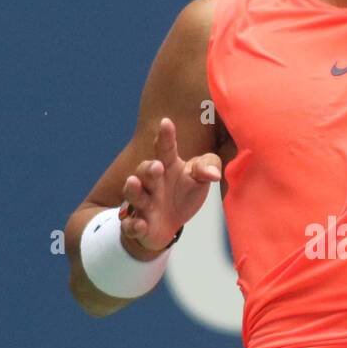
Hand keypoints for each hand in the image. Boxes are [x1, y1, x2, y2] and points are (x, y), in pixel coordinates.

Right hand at [118, 116, 220, 257]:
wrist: (167, 226)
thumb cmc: (183, 194)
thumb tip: (215, 174)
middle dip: (148, 168)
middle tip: (157, 166)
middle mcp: (151, 183)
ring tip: (134, 183)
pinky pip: (131, 225)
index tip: (166, 122)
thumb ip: (206, 169)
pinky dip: (134, 225)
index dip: (166, 136)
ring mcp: (143, 204)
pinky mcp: (138, 226)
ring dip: (133, 190)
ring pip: (134, 194)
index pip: (165, 149)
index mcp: (167, 167)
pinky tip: (140, 225)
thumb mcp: (198, 179)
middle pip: (145, 171)